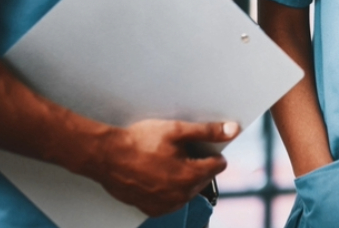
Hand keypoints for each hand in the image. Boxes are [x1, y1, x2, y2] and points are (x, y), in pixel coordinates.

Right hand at [81, 119, 237, 216]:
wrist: (105, 156)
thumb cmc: (139, 141)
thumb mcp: (176, 130)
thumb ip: (207, 131)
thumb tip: (233, 130)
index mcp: (190, 176)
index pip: (218, 166)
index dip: (212, 152)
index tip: (199, 145)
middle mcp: (180, 195)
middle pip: (204, 178)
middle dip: (197, 164)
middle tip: (179, 151)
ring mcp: (165, 204)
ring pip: (188, 190)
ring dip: (184, 177)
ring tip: (166, 162)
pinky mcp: (151, 208)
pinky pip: (171, 200)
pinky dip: (170, 189)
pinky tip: (158, 175)